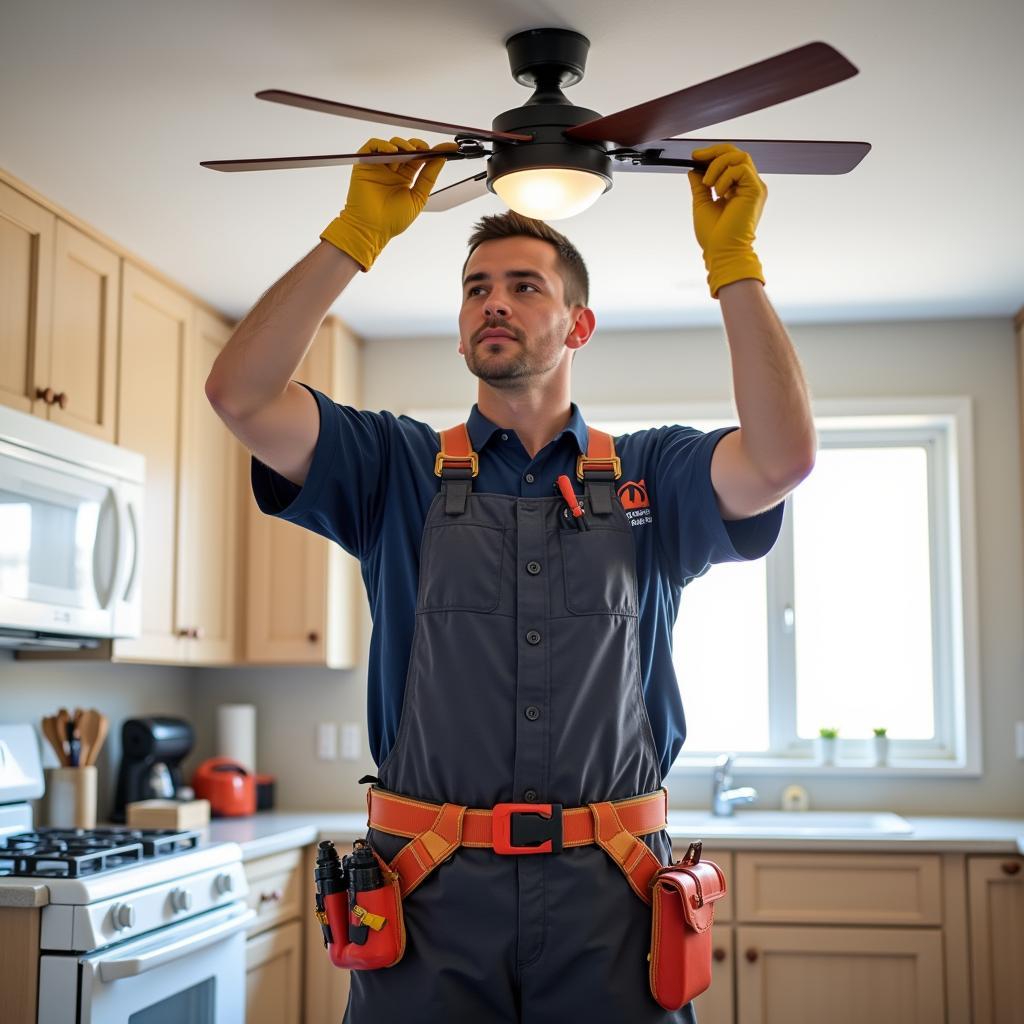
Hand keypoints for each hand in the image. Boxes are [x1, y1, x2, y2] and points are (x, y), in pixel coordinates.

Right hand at [321, 137, 458, 270]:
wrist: (372, 229)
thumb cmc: (392, 220)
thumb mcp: (418, 198)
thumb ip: (429, 178)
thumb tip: (441, 159)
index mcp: (405, 178)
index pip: (420, 159)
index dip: (433, 151)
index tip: (448, 147)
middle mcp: (392, 170)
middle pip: (406, 149)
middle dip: (418, 145)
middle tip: (425, 149)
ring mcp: (378, 166)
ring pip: (391, 145)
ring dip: (402, 144)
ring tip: (409, 152)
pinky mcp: (364, 164)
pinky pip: (372, 146)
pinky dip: (382, 144)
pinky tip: (392, 151)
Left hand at [687, 144, 766, 297]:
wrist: (722, 252)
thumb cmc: (713, 236)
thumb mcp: (702, 204)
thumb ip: (700, 186)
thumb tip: (693, 169)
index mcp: (738, 189)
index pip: (730, 161)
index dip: (713, 155)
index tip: (694, 157)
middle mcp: (749, 186)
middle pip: (737, 153)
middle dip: (715, 152)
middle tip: (696, 157)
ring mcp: (755, 188)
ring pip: (740, 157)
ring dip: (718, 166)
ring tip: (708, 185)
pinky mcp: (756, 191)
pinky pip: (741, 169)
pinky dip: (724, 178)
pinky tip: (718, 193)